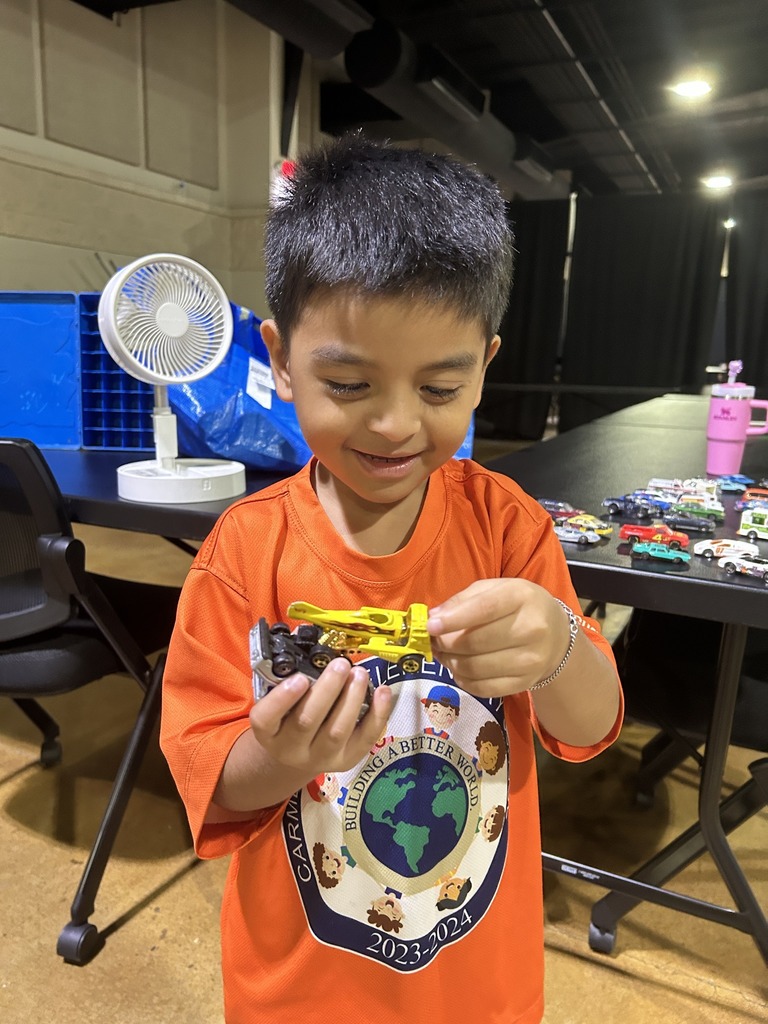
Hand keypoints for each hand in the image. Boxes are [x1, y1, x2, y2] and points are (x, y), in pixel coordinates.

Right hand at [249, 658, 391, 773]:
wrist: (298, 754)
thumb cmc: (288, 716)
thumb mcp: (277, 700)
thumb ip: (286, 677)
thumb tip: (307, 641)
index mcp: (267, 731)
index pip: (266, 718)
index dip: (282, 699)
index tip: (300, 678)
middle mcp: (290, 749)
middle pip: (306, 721)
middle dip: (327, 690)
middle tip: (341, 664)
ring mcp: (319, 757)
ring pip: (337, 731)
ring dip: (351, 698)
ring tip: (359, 674)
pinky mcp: (346, 760)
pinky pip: (364, 739)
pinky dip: (377, 715)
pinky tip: (382, 692)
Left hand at [427, 579, 570, 697]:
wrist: (556, 634)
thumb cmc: (518, 606)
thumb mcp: (494, 589)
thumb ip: (462, 600)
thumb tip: (433, 619)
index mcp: (521, 597)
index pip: (484, 609)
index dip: (453, 619)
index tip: (430, 626)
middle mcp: (531, 629)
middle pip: (475, 642)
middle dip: (446, 643)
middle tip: (433, 641)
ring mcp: (530, 660)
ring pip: (476, 668)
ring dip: (450, 662)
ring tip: (444, 654)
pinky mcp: (525, 683)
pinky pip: (484, 688)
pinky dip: (463, 680)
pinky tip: (459, 669)